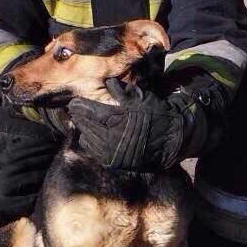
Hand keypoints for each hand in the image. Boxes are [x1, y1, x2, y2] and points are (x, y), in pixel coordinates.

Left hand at [68, 78, 188, 168]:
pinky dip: (89, 142)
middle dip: (79, 117)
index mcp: (118, 120)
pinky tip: (89, 135)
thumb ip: (121, 91)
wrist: (172, 140)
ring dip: (83, 129)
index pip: (91, 112)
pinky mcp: (113, 163)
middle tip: (74, 109)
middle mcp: (112, 138)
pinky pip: (94, 152)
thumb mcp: (140, 98)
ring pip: (88, 139)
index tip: (74, 102)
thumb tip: (107, 83)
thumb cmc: (157, 115)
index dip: (81, 106)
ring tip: (82, 121)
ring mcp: (111, 153)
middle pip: (87, 126)